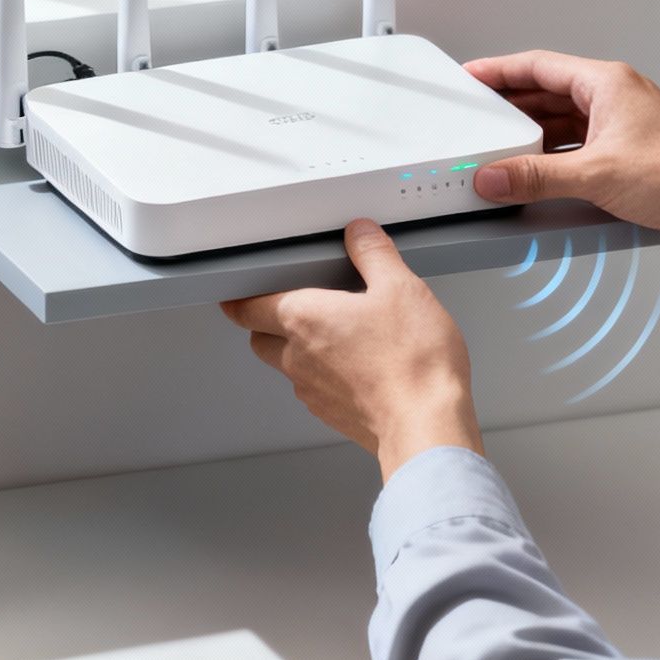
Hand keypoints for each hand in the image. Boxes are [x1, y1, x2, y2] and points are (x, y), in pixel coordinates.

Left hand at [221, 220, 483, 481]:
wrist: (426, 425)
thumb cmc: (412, 362)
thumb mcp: (400, 288)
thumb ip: (373, 254)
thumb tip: (360, 234)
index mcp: (304, 319)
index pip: (247, 308)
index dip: (238, 299)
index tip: (234, 294)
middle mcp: (298, 357)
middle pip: (260, 338)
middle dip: (266, 323)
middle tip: (285, 308)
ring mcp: (313, 390)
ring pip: (286, 366)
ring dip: (296, 350)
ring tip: (330, 334)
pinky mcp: (332, 414)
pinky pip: (314, 389)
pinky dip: (324, 376)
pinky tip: (356, 366)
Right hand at [464, 51, 659, 294]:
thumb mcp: (594, 174)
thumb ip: (535, 177)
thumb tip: (494, 176)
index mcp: (607, 83)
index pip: (539, 66)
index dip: (501, 70)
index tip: (472, 77)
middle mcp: (614, 98)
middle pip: (548, 93)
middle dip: (511, 106)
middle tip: (478, 116)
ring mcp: (621, 125)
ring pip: (562, 121)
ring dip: (531, 135)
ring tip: (498, 148)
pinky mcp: (625, 153)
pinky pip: (576, 145)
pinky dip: (551, 155)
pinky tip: (534, 171)